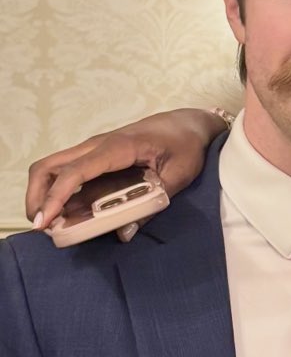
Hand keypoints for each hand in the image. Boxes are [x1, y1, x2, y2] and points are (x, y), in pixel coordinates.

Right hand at [26, 110, 226, 234]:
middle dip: (36, 196)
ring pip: (52, 167)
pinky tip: (64, 215)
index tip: (44, 222)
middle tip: (41, 226)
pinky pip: (67, 172)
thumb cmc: (185, 145)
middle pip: (48, 166)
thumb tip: (123, 233)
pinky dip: (57, 192)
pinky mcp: (96, 157)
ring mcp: (94, 150)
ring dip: (43, 195)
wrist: (188, 123)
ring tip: (49, 225)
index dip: (55, 197)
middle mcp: (97, 145)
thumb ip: (152, 205)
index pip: (74, 172)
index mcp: (117, 148)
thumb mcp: (178, 176)